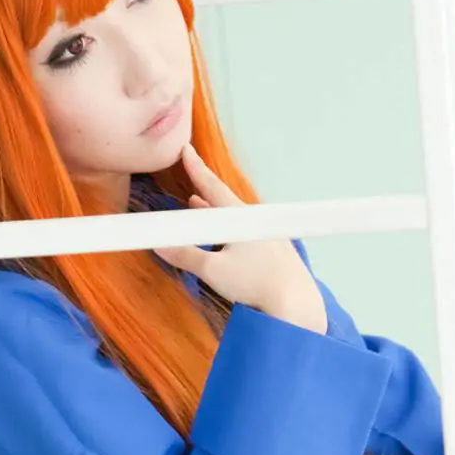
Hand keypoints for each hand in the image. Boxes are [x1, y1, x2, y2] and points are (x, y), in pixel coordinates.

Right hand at [153, 144, 326, 333]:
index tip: (186, 150)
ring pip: (234, 220)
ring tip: (198, 206)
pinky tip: (226, 241)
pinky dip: (229, 232)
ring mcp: (268, 237)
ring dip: (215, 215)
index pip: (212, 186)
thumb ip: (185, 256)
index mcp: (240, 218)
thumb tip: (159, 245)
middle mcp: (256, 222)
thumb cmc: (255, 284)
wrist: (294, 305)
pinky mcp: (275, 254)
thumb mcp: (213, 270)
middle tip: (189, 181)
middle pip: (224, 202)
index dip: (196, 168)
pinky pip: (246, 236)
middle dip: (204, 193)